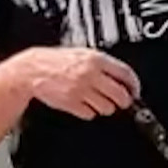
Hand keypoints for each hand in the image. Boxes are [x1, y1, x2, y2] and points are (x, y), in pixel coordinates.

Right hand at [19, 44, 139, 118]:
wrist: (32, 70)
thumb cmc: (56, 61)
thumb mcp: (82, 54)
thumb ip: (102, 64)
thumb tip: (121, 77)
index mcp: (95, 59)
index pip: (126, 74)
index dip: (134, 85)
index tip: (135, 91)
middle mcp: (90, 75)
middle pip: (120, 95)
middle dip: (124, 101)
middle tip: (122, 101)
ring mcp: (81, 90)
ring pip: (107, 107)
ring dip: (106, 107)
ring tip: (98, 101)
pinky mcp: (72, 104)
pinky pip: (90, 114)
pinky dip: (89, 112)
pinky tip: (84, 104)